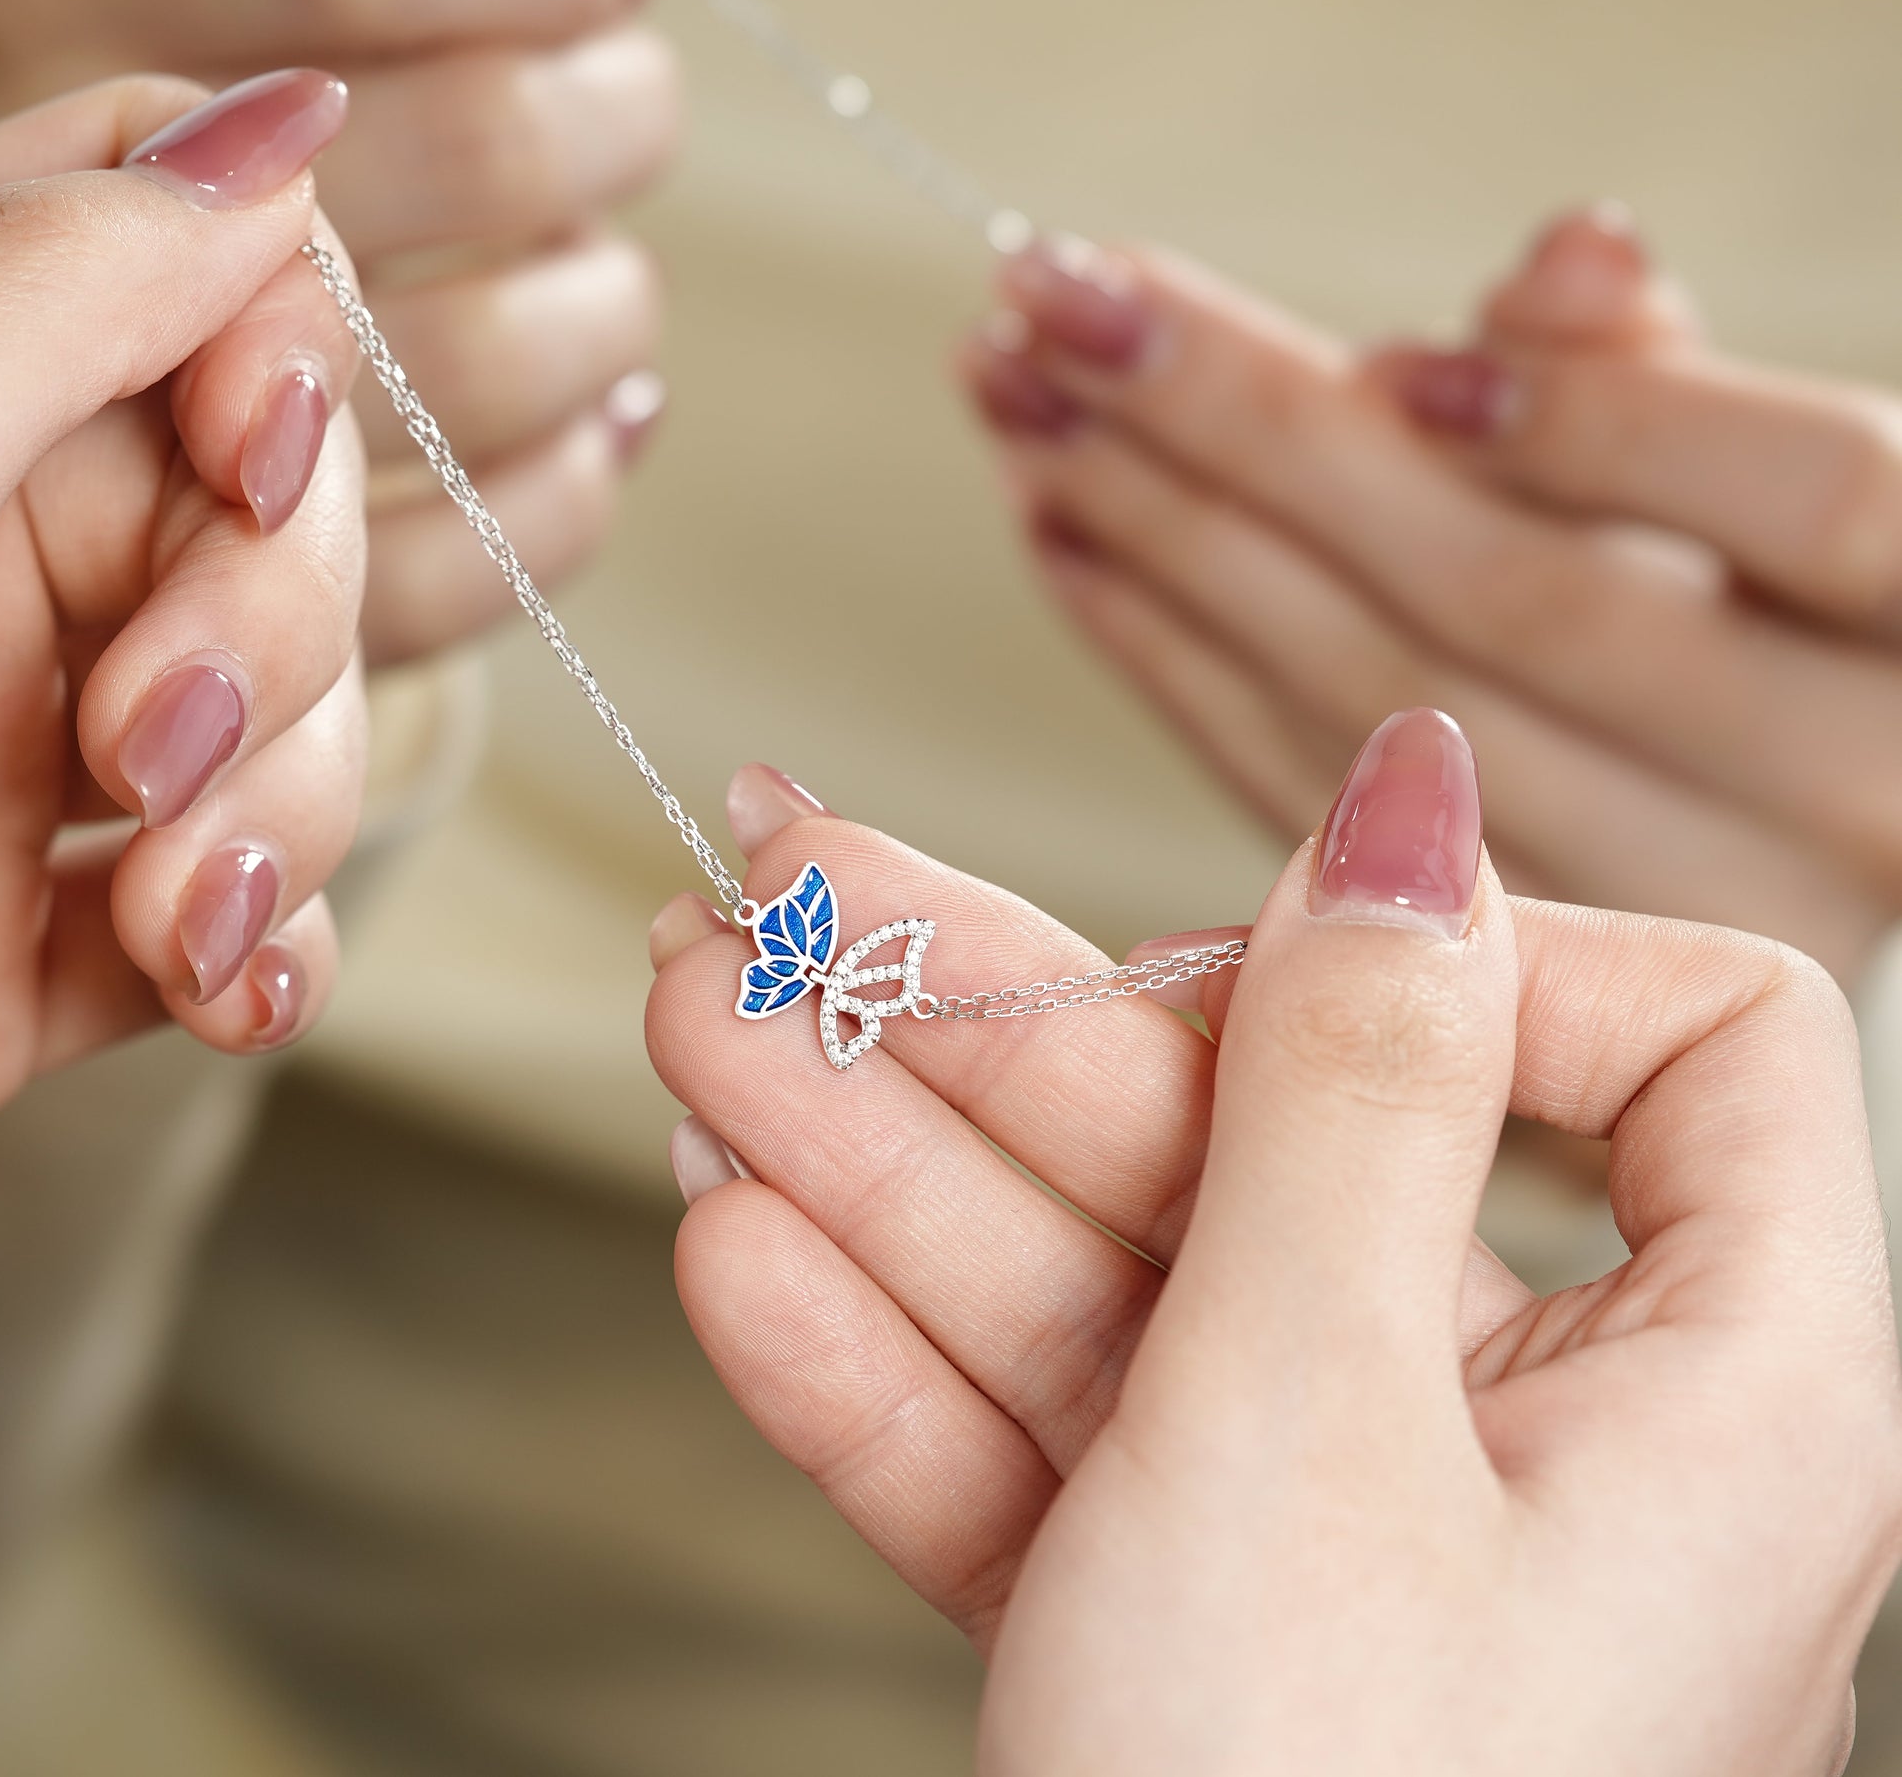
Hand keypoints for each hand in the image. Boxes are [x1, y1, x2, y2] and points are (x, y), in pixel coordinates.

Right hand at [0, 0, 678, 665]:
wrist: (127, 376)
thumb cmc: (242, 131)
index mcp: (81, 9)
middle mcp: (122, 225)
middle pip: (482, 147)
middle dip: (613, 114)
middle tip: (627, 98)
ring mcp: (205, 432)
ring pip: (499, 356)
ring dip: (607, 305)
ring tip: (601, 270)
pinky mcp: (307, 597)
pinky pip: (506, 543)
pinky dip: (584, 477)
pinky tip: (600, 414)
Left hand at [0, 69, 369, 1133]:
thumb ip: (66, 275)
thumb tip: (284, 124)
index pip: (210, 277)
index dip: (280, 355)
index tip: (244, 456)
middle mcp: (4, 551)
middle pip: (296, 522)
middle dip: (269, 648)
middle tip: (138, 746)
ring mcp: (43, 743)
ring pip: (306, 726)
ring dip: (278, 829)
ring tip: (167, 921)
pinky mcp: (66, 922)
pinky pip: (260, 906)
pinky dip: (271, 954)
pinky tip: (221, 990)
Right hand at [644, 713, 1901, 1775]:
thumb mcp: (1316, 1420)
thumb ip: (1347, 1087)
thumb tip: (1417, 792)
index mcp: (1713, 1378)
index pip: (1685, 1032)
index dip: (1478, 957)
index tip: (1238, 956)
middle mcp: (1542, 1433)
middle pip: (1272, 1137)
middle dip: (993, 1022)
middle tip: (780, 899)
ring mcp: (1345, 1526)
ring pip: (1111, 1277)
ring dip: (882, 1153)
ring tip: (693, 1014)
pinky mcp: (1192, 1615)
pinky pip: (1046, 1440)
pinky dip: (890, 1361)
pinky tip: (737, 1243)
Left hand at [959, 210, 1901, 982]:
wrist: (1779, 833)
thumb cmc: (1775, 629)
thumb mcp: (1772, 495)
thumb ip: (1672, 383)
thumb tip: (1565, 253)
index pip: (1811, 497)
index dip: (1597, 422)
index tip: (1376, 360)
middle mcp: (1833, 801)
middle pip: (1506, 599)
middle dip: (1248, 430)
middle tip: (1056, 302)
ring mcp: (1661, 916)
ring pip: (1368, 706)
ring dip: (1160, 541)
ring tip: (1019, 412)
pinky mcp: (1498, 976)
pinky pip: (1299, 798)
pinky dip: (1167, 663)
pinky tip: (1072, 550)